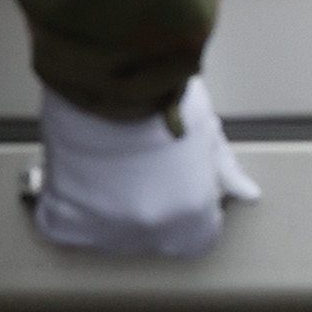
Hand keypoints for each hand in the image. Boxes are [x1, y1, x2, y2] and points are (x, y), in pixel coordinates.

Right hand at [27, 77, 257, 256]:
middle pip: (154, 237)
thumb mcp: (206, 129)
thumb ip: (224, 171)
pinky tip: (81, 175)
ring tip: (112, 165)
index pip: (197, 238)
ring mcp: (105, 226)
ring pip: (109, 233)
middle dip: (150, 206)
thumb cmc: (159, 94)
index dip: (188, 208)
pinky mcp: (64, 216)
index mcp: (192, 212)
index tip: (177, 188)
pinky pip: (66, 226)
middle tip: (141, 167)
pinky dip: (69, 204)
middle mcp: (151, 228)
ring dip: (110, 207)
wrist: (109, 73)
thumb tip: (246, 195)